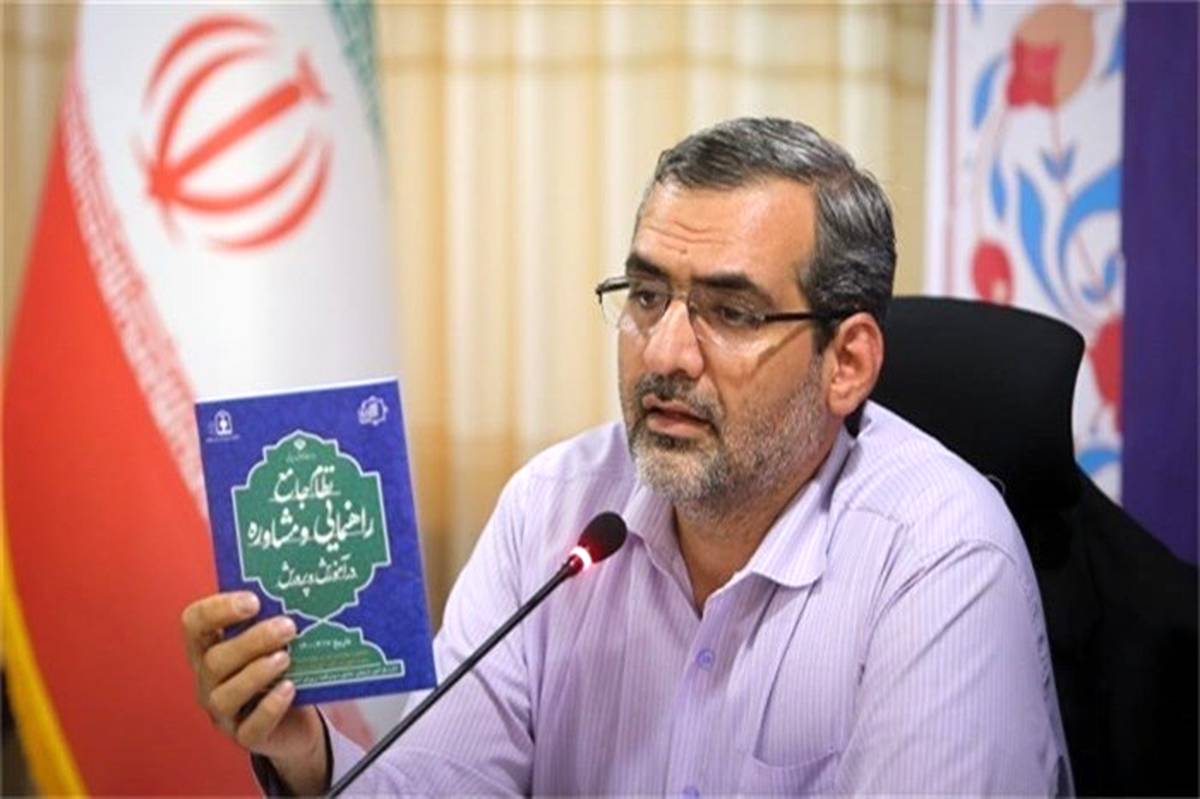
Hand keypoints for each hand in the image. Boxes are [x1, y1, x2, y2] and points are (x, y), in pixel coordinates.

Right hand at [181, 592, 327, 790]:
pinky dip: (270, 707)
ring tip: (286, 657)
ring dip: (257, 673)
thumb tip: (297, 591)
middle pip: (214, 660)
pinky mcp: (246, 737)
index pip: (194, 624)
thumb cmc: (279, 669)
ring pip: (225, 696)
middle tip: (287, 627)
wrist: (296, 719)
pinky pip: (251, 727)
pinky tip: (289, 689)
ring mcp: (224, 713)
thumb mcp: (273, 641)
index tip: (253, 601)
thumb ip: (273, 618)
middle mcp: (209, 681)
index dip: (217, 610)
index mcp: (209, 648)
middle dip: (251, 641)